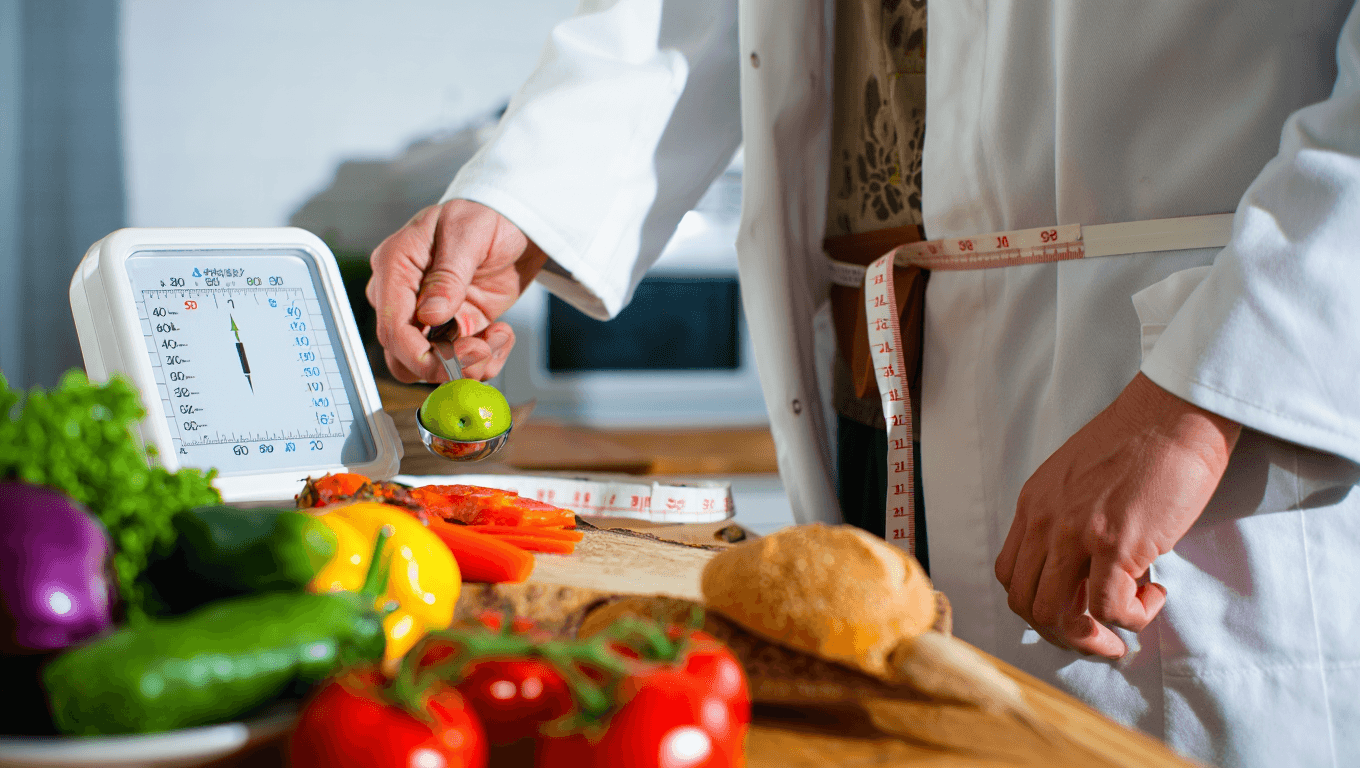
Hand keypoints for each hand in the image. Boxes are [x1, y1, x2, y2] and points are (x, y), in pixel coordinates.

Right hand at [366, 199, 547, 382]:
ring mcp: (430, 317)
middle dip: (446, 365)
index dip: (417, 355)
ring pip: (433, 365)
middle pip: (404, 356)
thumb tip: (429, 314)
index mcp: (395, 267)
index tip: (451, 362)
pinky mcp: (457, 328)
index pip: (392, 327)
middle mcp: (405, 297)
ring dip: (471, 364)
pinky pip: (462, 363)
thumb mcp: (469, 233)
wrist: (517, 222)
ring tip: (500, 334)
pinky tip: (502, 332)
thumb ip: (448, 275)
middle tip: (483, 349)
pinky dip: (486, 360)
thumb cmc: (487, 214)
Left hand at [994, 372, 1240, 657]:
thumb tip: (1083, 572)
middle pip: (1026, 603)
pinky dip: (1132, 619)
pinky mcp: (1116, 543)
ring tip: (1124, 630)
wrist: (1173, 414)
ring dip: (1091, 638)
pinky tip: (1154, 596)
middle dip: (1061, 634)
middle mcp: (1045, 521)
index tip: (1072, 610)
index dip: (1038, 604)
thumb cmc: (1139, 445)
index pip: (1010, 574)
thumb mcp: (1077, 480)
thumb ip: (1069, 520)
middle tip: (1099, 637)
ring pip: (1058, 615)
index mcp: (1033, 505)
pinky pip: (1109, 610)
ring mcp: (1077, 533)